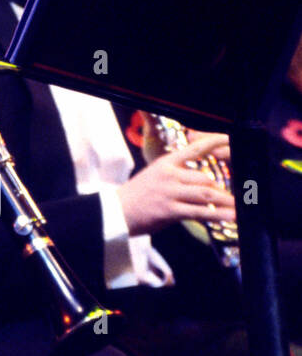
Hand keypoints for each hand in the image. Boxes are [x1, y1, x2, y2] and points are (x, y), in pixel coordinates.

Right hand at [118, 131, 235, 235]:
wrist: (116, 211)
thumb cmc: (138, 195)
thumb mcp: (155, 176)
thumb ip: (179, 176)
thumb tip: (206, 184)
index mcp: (165, 163)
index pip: (194, 149)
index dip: (214, 142)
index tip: (230, 138)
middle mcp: (169, 175)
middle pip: (205, 178)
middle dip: (223, 189)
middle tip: (236, 197)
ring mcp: (169, 192)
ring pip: (206, 194)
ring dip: (226, 201)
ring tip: (239, 207)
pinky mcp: (170, 210)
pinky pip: (200, 212)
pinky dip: (218, 215)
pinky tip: (231, 217)